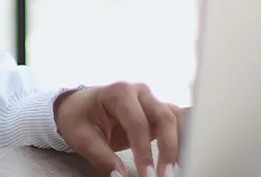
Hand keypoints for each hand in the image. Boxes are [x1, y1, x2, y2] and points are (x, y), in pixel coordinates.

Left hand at [53, 82, 186, 176]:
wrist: (78, 107)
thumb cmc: (78, 118)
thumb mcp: (82, 138)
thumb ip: (103, 158)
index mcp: (119, 92)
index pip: (138, 123)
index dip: (145, 151)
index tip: (147, 175)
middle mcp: (140, 92)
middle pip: (165, 117)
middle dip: (169, 149)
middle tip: (166, 175)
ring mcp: (151, 101)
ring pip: (176, 119)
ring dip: (180, 145)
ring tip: (176, 169)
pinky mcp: (157, 113)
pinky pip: (177, 124)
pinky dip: (181, 141)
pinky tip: (180, 160)